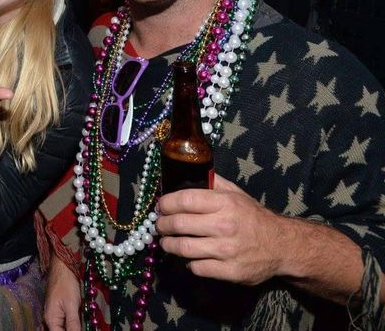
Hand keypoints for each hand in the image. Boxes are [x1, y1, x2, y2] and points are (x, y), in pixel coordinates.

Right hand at [44, 255, 81, 330]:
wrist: (62, 266)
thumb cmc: (66, 284)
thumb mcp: (71, 305)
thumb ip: (73, 324)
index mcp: (51, 319)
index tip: (81, 329)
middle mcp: (50, 319)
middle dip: (72, 330)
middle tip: (83, 325)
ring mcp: (54, 314)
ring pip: (63, 327)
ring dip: (73, 327)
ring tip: (82, 323)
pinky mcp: (59, 309)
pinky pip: (64, 322)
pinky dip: (72, 324)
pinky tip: (80, 322)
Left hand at [155, 176, 286, 285]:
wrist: (283, 245)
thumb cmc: (253, 217)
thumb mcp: (236, 193)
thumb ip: (212, 181)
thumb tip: (187, 171)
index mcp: (225, 203)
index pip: (184, 200)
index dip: (166, 203)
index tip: (160, 207)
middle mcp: (225, 225)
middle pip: (178, 225)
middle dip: (162, 225)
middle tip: (159, 226)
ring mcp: (227, 250)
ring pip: (183, 248)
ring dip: (168, 245)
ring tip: (166, 242)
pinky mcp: (230, 271)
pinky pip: (197, 268)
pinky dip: (189, 263)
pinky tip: (190, 258)